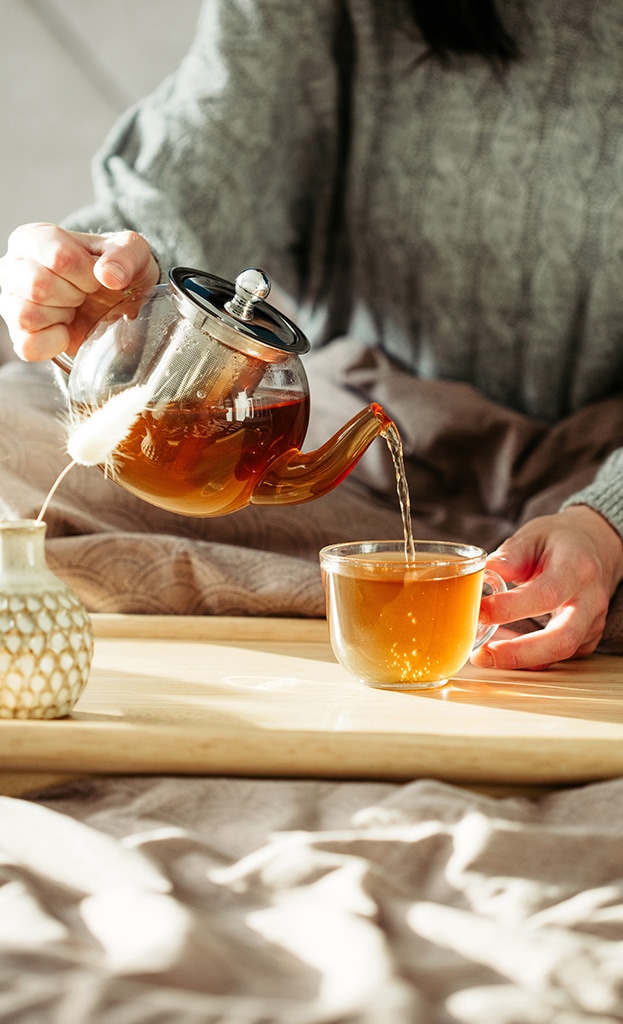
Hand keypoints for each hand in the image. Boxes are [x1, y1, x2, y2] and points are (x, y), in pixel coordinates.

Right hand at [0, 223, 158, 359]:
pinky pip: (28, 346)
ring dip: (62, 316)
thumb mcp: (133, 253)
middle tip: (84, 294)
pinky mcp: (19, 336)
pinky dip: (54, 343)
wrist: (118, 301)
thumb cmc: (116, 270)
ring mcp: (11, 302)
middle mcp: (13, 267)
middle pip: (38, 287)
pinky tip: (66, 331)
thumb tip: (108, 275)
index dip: (87, 274)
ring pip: (26, 315)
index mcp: (33, 238)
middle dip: (74, 295)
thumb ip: (125, 255)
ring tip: (73, 308)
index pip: (59, 258)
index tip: (95, 277)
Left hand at [471, 505, 622, 670]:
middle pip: (562, 639)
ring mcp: (592, 623)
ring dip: (519, 659)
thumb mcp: (532, 537)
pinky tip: (501, 649)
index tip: (479, 611)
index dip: (511, 608)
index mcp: (576, 568)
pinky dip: (528, 658)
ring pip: (560, 653)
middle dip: (518, 653)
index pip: (546, 594)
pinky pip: (557, 656)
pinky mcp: (585, 638)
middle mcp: (590, 600)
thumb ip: (508, 557)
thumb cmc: (559, 540)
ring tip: (483, 654)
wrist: (595, 546)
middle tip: (482, 654)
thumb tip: (479, 576)